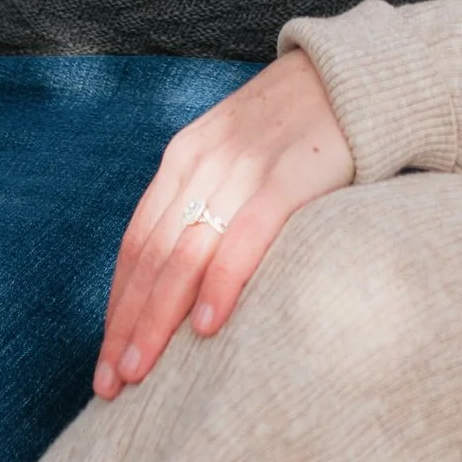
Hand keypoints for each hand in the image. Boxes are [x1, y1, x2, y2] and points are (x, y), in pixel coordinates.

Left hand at [94, 50, 351, 400]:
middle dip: (127, 325)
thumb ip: (205, 200)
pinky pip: (245, 238)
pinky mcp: (288, 177)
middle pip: (152, 256)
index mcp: (185, 155)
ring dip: (158, 319)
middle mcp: (203, 161)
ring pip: (185, 255)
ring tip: (141, 371)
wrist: (356, 78)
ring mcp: (243, 168)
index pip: (137, 242)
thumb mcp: (235, 152)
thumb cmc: (296, 130)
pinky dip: (221, 284)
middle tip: (111, 384)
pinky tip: (207, 328)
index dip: (117, 304)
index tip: (105, 358)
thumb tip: (177, 279)